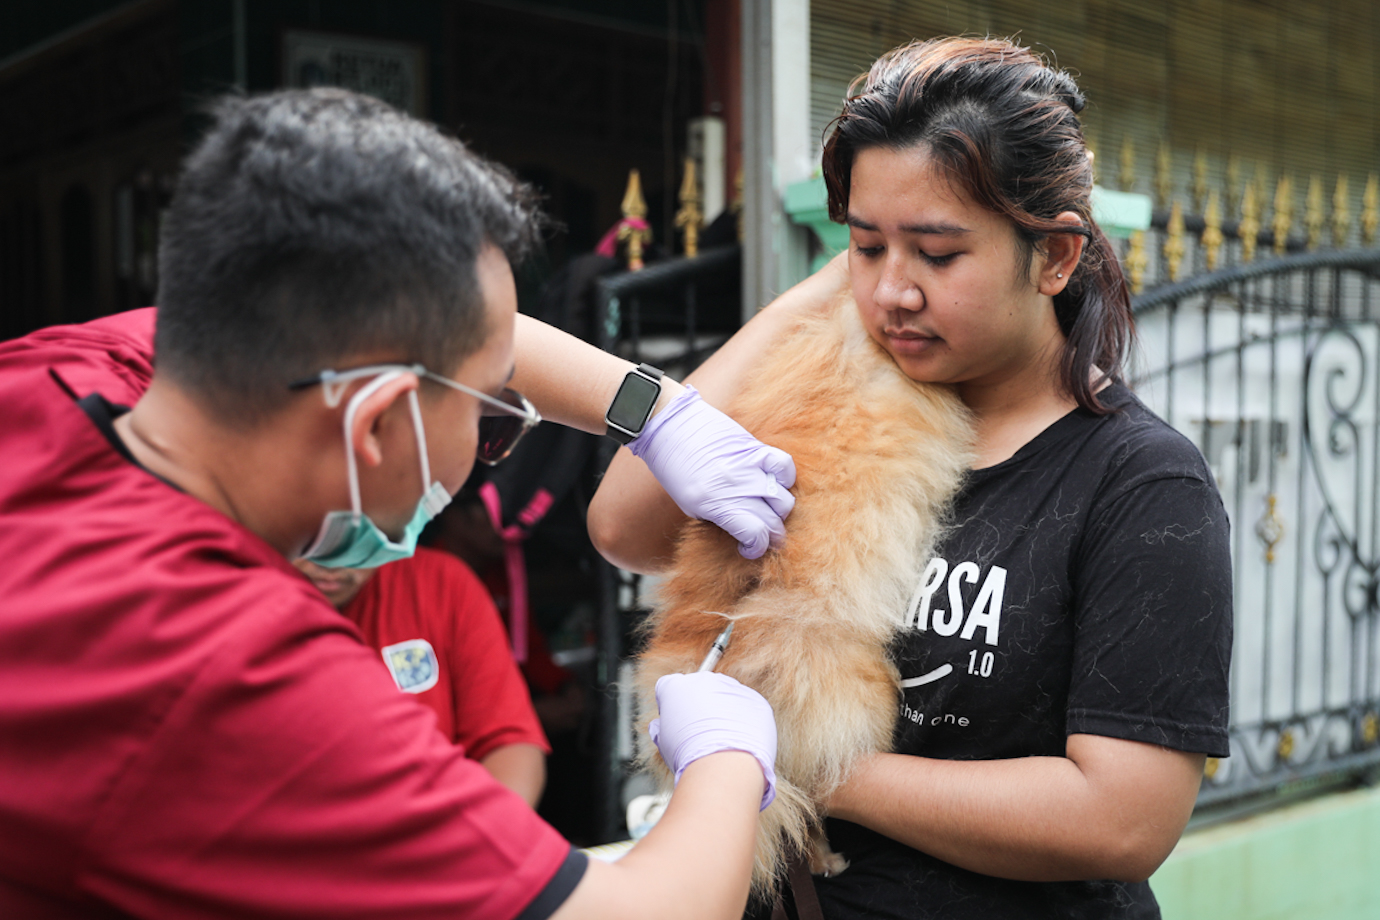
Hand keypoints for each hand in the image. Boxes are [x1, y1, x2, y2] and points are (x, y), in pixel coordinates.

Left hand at [628, 387, 795, 558]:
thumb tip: (745, 530)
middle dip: (772, 535)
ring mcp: (749, 467)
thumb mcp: (690, 505)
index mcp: (717, 505)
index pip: (755, 535)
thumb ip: (721, 518)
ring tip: (770, 511)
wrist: (671, 427)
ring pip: (784, 499)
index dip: (757, 548)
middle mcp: (737, 488)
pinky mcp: (755, 448)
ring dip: (780, 511)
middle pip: (773, 521)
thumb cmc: (675, 468)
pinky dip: (787, 478)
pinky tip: (777, 483)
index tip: (751, 547)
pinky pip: (785, 466)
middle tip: (765, 535)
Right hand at [648, 672, 776, 809]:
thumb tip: (660, 729)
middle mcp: (704, 681)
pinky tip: (738, 741)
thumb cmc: (690, 756)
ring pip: (727, 697)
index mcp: (676, 686)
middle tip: (700, 733)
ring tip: (721, 741)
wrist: (724, 766)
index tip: (677, 720)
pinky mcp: (756, 700)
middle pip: (700, 688)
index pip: (670, 686)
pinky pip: (749, 708)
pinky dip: (745, 722)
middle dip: (700, 706)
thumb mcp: (663, 743)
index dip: (672, 705)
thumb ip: (661, 728)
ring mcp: (733, 688)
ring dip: (724, 713)